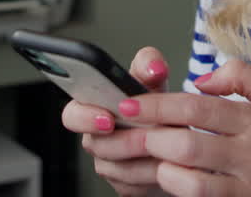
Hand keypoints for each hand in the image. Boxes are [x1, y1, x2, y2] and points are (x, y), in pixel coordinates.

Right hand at [61, 46, 171, 195]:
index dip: (85, 117)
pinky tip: (166, 162)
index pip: (72, 114)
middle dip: (122, 140)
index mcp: (92, 108)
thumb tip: (153, 65)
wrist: (178, 138)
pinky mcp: (124, 186)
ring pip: (116, 168)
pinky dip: (153, 174)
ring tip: (164, 145)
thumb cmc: (156, 105)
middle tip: (143, 135)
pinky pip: (133, 185)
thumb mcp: (153, 80)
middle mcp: (96, 138)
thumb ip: (149, 65)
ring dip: (143, 157)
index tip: (107, 118)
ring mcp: (109, 164)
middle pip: (95, 145)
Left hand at [120, 60, 250, 196]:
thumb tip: (202, 79)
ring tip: (148, 158)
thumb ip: (241, 77)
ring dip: (161, 170)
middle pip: (186, 146)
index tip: (130, 104)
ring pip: (190, 182)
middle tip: (127, 132)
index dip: (157, 105)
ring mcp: (246, 188)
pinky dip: (179, 191)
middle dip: (149, 139)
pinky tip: (169, 179)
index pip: (197, 108)